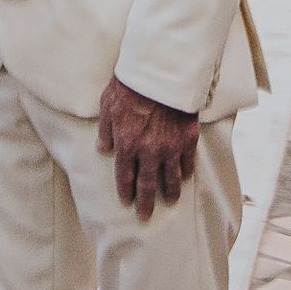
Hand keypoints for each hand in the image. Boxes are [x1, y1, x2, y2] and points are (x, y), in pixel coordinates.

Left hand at [97, 76, 198, 218]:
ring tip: (170, 201)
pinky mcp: (188, 139)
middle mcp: (149, 152)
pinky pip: (188, 162)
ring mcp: (171, 148)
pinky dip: (186, 172)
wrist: (160, 74)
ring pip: (171, 178)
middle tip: (145, 216)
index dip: (126, 190)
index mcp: (127, 145)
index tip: (126, 201)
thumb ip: (105, 130)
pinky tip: (185, 177)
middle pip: (148, 184)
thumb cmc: (129, 86)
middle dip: (146, 202)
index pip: (125, 176)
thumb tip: (102, 148)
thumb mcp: (107, 106)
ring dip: (170, 192)